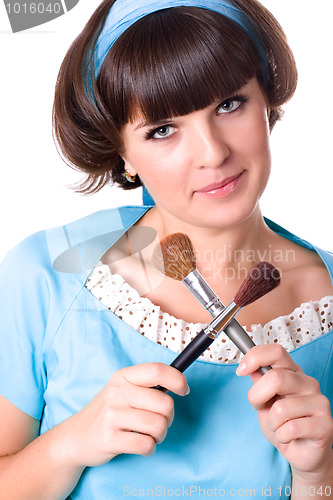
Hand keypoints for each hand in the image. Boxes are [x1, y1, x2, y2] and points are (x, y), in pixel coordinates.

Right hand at [61, 363, 188, 467]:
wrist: (76, 437)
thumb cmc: (109, 412)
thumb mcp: (123, 389)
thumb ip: (148, 385)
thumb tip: (181, 384)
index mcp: (123, 376)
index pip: (157, 370)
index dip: (177, 379)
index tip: (184, 390)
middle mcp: (117, 392)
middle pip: (165, 403)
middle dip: (169, 417)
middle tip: (159, 421)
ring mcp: (112, 415)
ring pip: (158, 426)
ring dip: (160, 435)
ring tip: (148, 434)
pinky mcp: (109, 439)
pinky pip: (147, 445)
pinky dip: (149, 449)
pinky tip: (140, 445)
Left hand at [236, 344, 332, 478]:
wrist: (301, 453)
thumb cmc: (283, 424)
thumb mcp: (264, 401)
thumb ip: (259, 382)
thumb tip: (249, 367)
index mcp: (293, 372)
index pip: (276, 352)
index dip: (255, 357)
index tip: (241, 371)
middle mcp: (308, 383)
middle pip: (275, 378)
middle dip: (257, 397)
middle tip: (259, 407)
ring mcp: (319, 402)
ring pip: (281, 408)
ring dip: (271, 423)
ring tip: (279, 426)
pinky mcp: (325, 424)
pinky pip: (291, 428)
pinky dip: (281, 436)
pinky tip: (289, 436)